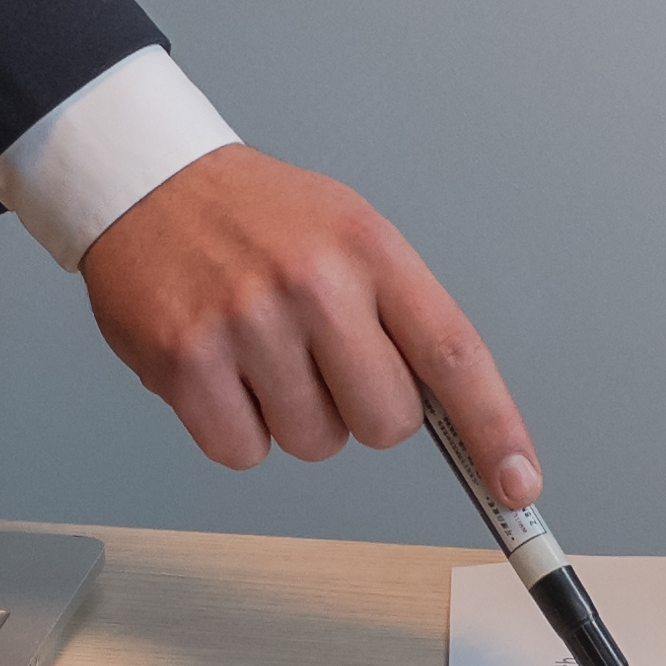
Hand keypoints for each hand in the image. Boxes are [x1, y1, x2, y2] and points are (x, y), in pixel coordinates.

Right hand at [77, 142, 525, 486]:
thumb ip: (399, 314)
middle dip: (363, 413)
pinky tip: (222, 372)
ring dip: (293, 418)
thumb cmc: (254, 216)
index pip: (454, 354)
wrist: (147, 182)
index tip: (518, 484)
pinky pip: (243, 452)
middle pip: (386, 423)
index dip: (495, 429)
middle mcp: (314, 282)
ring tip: (260, 350)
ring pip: (314, 442)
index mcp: (370, 248)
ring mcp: (248, 321)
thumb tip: (455, 415)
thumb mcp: (347, 232)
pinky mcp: (187, 360)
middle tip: (323, 363)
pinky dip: (235, 428)